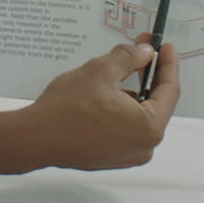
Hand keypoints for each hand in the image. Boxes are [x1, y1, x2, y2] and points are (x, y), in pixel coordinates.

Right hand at [0, 34, 179, 174]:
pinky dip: (121, 108)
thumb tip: (143, 53)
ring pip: (138, 115)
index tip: (166, 48)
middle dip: (148, 74)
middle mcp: (142, 146)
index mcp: (148, 127)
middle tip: (141, 50)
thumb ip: (128, 58)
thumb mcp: (100, 71)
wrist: (34, 137)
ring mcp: (126, 154)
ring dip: (133, 91)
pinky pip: (125, 127)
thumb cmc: (64, 112)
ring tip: (118, 69)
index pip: (169, 90)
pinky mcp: (110, 156)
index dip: (168, 64)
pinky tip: (108, 92)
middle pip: (155, 103)